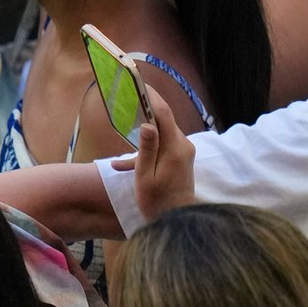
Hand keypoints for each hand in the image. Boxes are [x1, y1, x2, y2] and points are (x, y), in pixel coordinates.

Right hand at [109, 87, 195, 221]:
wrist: (178, 222)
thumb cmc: (157, 202)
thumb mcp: (146, 176)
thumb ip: (147, 149)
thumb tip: (147, 124)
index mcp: (175, 148)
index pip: (163, 114)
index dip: (151, 97)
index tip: (139, 84)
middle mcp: (184, 146)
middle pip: (164, 120)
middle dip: (145, 110)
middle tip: (127, 100)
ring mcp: (185, 152)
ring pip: (162, 132)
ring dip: (144, 133)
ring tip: (123, 138)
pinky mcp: (182, 158)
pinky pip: (164, 145)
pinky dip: (148, 148)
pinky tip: (125, 165)